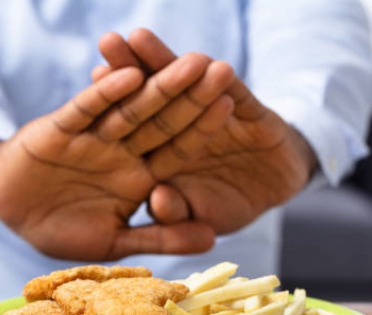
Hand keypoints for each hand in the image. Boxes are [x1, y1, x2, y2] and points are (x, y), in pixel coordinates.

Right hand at [0, 56, 232, 260]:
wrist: (9, 211)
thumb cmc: (61, 227)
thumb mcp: (114, 241)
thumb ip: (160, 236)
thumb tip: (213, 240)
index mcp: (138, 177)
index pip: (177, 150)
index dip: (204, 129)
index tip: (234, 107)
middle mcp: (121, 152)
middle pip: (162, 121)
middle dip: (192, 97)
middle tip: (223, 70)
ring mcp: (93, 138)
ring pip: (130, 108)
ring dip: (159, 87)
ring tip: (190, 62)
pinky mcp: (60, 128)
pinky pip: (85, 109)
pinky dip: (105, 95)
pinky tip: (130, 74)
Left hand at [97, 29, 317, 232]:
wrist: (277, 188)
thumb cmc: (229, 204)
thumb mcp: (200, 218)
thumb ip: (176, 214)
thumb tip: (157, 199)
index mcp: (165, 150)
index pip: (138, 124)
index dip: (117, 102)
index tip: (94, 77)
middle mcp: (186, 126)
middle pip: (154, 95)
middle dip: (132, 67)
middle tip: (108, 40)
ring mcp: (217, 115)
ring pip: (188, 88)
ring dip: (166, 62)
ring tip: (140, 38)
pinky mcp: (249, 112)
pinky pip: (236, 96)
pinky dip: (224, 84)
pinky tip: (207, 64)